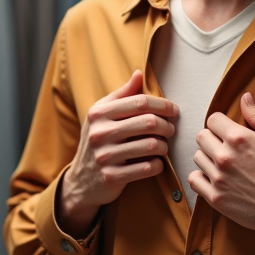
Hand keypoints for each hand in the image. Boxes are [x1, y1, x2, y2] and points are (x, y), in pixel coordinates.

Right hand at [58, 70, 176, 237]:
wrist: (80, 181)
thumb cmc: (98, 142)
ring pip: (151, 145)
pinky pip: (147, 168)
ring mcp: (105, 156)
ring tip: (162, 146)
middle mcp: (99, 133)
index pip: (140, 102)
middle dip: (167, 126)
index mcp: (98, 114)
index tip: (173, 110)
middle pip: (149, 122)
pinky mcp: (112, 177)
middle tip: (170, 130)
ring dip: (164, 146)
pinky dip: (157, 165)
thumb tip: (139, 73)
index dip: (162, 104)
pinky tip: (155, 163)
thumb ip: (122, 95)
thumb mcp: (102, 116)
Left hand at [188, 92, 254, 246]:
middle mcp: (225, 156)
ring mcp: (218, 178)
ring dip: (208, 159)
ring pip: (198, 157)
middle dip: (213, 139)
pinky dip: (201, 178)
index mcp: (239, 138)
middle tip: (227, 148)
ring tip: (225, 165)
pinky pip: (194, 180)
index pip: (212, 120)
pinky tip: (216, 178)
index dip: (222, 124)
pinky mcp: (215, 198)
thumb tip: (245, 97)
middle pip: (202, 137)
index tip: (230, 132)